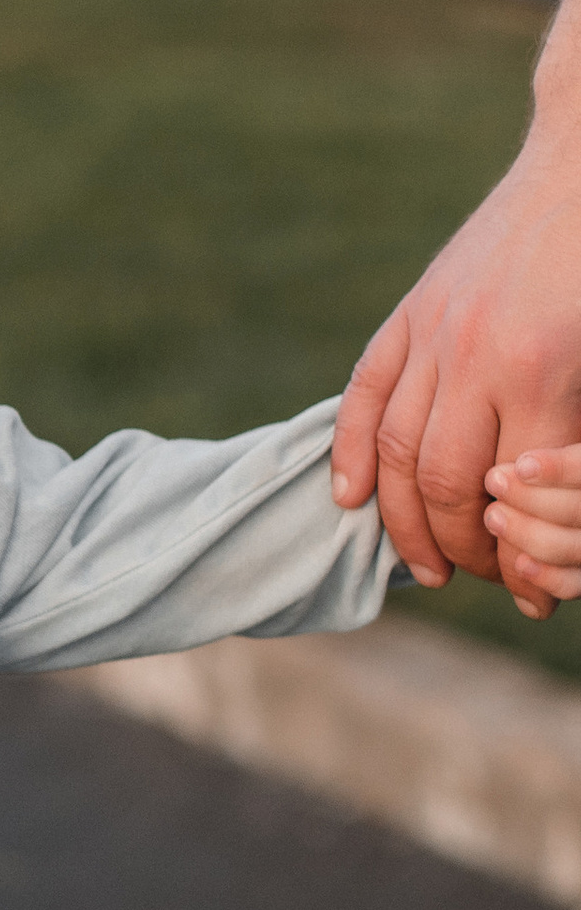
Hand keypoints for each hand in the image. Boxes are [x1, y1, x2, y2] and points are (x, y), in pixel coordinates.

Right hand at [330, 113, 580, 617]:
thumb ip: (577, 431)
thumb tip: (551, 505)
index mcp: (541, 371)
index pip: (510, 493)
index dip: (518, 556)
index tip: (532, 595)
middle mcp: (474, 358)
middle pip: (445, 482)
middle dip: (458, 548)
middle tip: (476, 581)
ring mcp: (433, 334)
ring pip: (398, 449)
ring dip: (403, 519)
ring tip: (422, 563)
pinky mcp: (410, 314)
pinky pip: (365, 394)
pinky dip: (352, 451)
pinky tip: (351, 498)